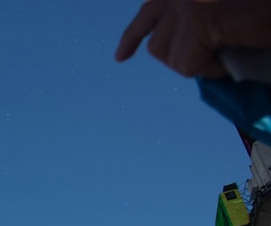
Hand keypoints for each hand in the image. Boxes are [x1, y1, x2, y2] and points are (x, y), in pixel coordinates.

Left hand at [116, 0, 270, 78]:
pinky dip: (213, 69)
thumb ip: (193, 25)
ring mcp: (185, 4)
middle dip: (184, 59)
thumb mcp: (216, 18)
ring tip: (230, 46)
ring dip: (201, 63)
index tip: (120, 58)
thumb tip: (170, 49)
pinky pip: (189, 66)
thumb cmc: (256, 15)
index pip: (147, 13)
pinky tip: (233, 52)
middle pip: (157, 47)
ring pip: (173, 59)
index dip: (132, 37)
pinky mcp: (197, 18)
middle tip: (217, 51)